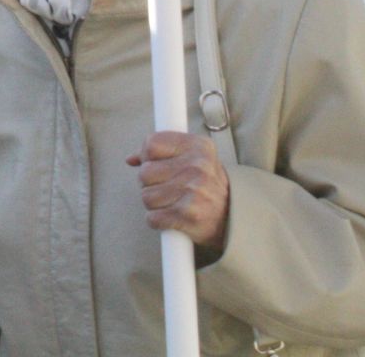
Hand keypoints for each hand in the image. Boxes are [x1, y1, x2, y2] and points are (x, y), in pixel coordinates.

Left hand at [129, 131, 228, 254]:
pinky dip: (157, 220)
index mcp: (198, 146)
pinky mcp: (188, 215)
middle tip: (167, 189)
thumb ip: (161, 153)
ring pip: (146, 196)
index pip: (151, 144)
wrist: (233, 219)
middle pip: (145, 172)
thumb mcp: (193, 159)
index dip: (147, 157)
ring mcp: (193, 191)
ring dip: (154, 204)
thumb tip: (131, 159)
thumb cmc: (207, 186)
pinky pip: (153, 218)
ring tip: (172, 203)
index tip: (156, 165)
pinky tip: (172, 217)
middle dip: (149, 184)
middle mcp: (197, 166)